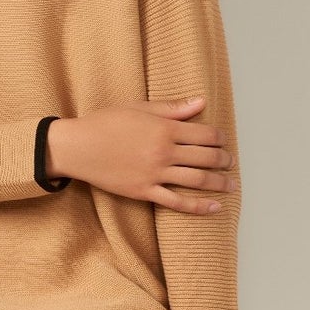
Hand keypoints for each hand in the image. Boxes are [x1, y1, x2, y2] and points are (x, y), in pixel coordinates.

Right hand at [44, 96, 235, 211]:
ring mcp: (155, 174)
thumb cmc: (105, 122)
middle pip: (205, 157)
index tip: (224, 141)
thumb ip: (172, 108)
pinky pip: (177, 202)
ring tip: (230, 185)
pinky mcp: (144, 191)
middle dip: (223, 160)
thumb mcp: (139, 108)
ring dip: (219, 183)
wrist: (78, 147)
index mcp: (164, 128)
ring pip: (196, 180)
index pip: (205, 134)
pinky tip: (214, 207)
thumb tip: (201, 102)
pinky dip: (198, 206)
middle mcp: (164, 151)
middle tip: (230, 162)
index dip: (219, 138)